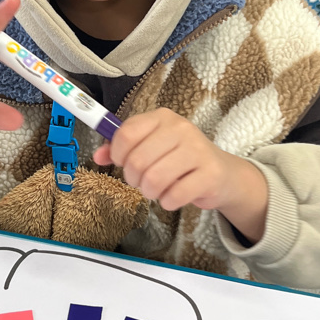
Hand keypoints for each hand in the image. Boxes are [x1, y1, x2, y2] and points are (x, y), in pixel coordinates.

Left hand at [93, 108, 267, 242]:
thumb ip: (123, 149)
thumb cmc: (180, 158)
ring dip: (149, 192)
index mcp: (163, 118)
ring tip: (156, 190)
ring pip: (154, 179)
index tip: (123, 163)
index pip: (126, 134)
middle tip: (141, 182)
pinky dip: (167, 202)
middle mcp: (181, 129)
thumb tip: (98, 156)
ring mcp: (198, 151)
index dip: (118, 154)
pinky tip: (172, 197)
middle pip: (137, 160)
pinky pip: (174, 195)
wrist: (222, 173)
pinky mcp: (209, 175)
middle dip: (133, 178)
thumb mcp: (152, 146)